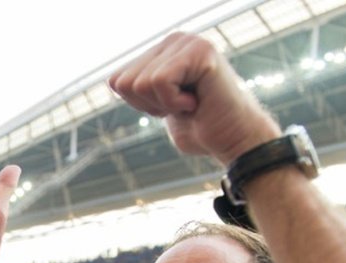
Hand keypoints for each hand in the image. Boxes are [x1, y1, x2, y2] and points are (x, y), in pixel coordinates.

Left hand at [108, 32, 279, 164]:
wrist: (233, 140)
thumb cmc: (201, 128)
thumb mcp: (157, 106)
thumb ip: (137, 89)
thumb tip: (112, 80)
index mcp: (161, 51)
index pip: (116, 81)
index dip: (139, 105)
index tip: (170, 107)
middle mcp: (174, 39)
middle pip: (124, 82)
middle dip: (149, 106)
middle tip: (182, 106)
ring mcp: (188, 42)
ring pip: (140, 83)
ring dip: (164, 104)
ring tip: (191, 103)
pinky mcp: (200, 51)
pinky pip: (159, 82)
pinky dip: (174, 102)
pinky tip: (197, 101)